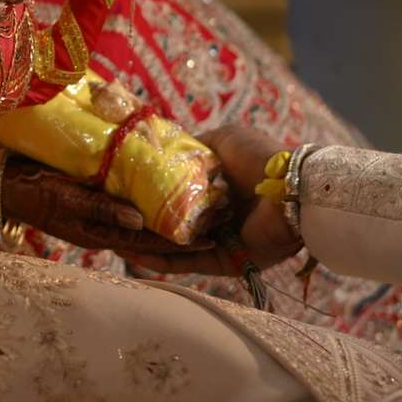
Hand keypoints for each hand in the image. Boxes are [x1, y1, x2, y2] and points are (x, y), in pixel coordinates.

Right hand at [0, 159, 206, 253]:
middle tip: (219, 222)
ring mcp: (101, 214)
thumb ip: (102, 209)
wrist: (6, 181)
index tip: (210, 240)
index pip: (147, 243)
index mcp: (99, 234)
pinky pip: (131, 204)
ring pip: (144, 220)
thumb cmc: (33, 190)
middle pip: (151, 234)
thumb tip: (142, 223)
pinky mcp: (98, 198)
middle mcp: (105, 227)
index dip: (178, 243)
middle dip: (182, 230)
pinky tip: (169, 190)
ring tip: (203, 207)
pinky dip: (152, 201)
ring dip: (170, 215)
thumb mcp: (66, 199)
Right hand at [120, 125, 301, 275]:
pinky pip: (185, 263)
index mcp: (216, 187)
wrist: (291, 190)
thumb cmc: (260, 158)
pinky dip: (160, 260)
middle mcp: (214, 215)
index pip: (175, 193)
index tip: (120, 188)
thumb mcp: (224, 138)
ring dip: (145, 243)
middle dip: (141, 221)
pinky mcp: (221, 261)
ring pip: (173, 244)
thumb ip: (195, 146)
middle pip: (170, 221)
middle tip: (111, 218)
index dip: (148, 191)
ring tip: (114, 240)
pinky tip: (133, 255)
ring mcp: (217, 240)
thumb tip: (167, 150)